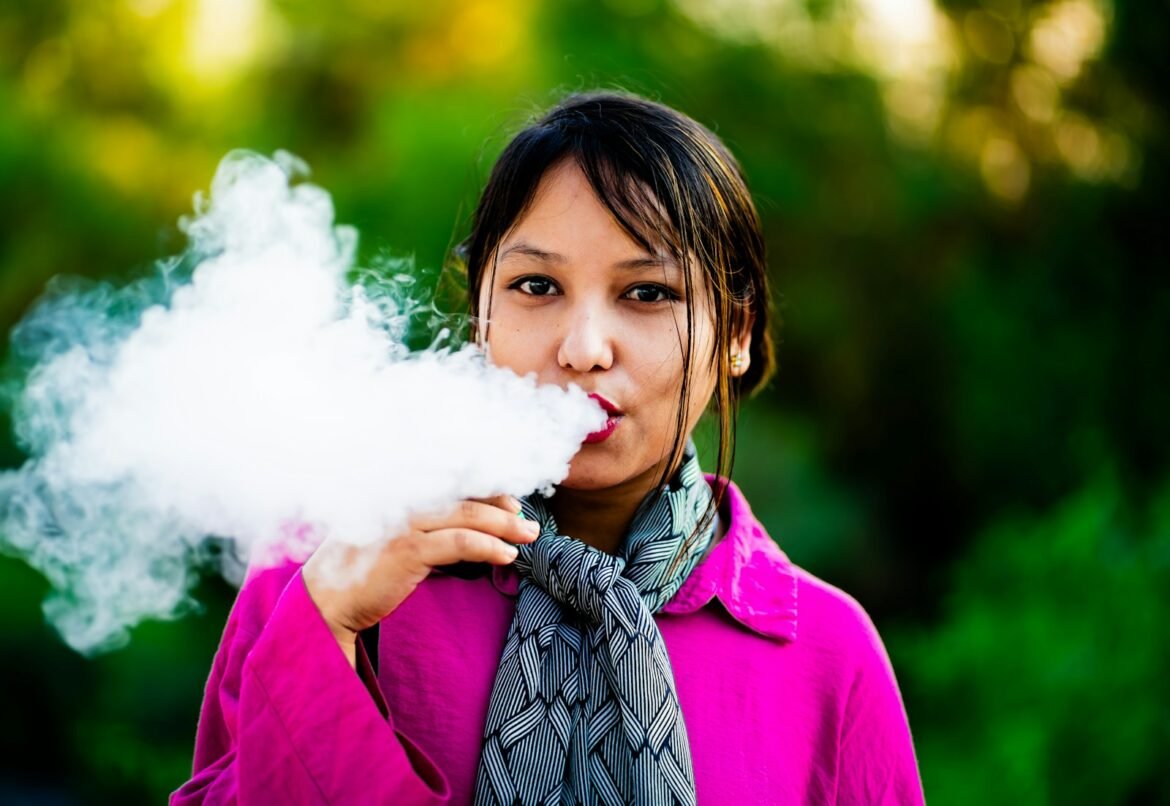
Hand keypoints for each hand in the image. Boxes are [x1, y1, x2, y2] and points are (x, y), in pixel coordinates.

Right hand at [303, 495, 537, 656]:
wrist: (327, 602)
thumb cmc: (362, 573)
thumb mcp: (394, 539)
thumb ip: (425, 525)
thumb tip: (472, 524)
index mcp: (398, 492)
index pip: (452, 482)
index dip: (485, 489)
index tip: (510, 502)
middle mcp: (400, 498)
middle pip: (465, 494)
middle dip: (501, 506)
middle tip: (527, 520)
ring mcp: (403, 521)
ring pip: (468, 515)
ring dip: (505, 525)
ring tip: (528, 537)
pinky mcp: (407, 548)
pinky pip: (461, 542)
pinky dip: (489, 547)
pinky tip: (507, 556)